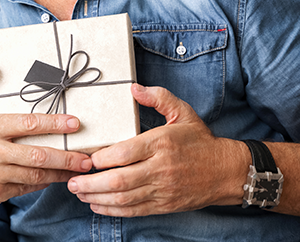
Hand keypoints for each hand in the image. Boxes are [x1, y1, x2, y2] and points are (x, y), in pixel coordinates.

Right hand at [0, 64, 91, 224]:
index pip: (26, 124)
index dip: (54, 123)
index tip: (75, 123)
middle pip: (38, 154)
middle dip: (67, 156)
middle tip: (88, 157)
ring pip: (36, 174)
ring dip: (61, 172)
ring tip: (80, 170)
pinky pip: (26, 187)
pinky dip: (42, 183)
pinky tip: (55, 178)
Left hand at [67, 83, 245, 216]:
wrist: (226, 171)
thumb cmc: (200, 141)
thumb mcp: (183, 112)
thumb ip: (158, 97)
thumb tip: (134, 88)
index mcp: (161, 143)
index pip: (125, 153)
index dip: (102, 158)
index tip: (87, 158)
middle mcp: (160, 168)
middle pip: (120, 180)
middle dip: (91, 183)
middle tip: (73, 181)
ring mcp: (162, 189)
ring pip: (124, 198)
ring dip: (97, 198)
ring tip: (80, 192)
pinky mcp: (164, 205)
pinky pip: (135, 210)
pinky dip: (113, 210)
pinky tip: (98, 205)